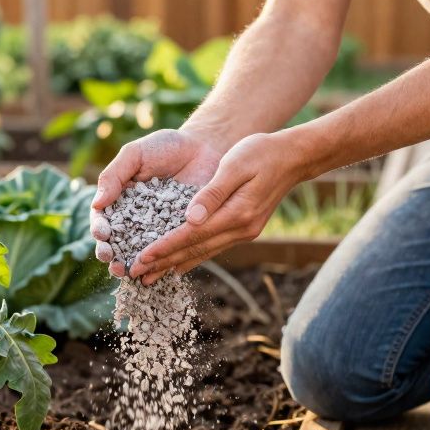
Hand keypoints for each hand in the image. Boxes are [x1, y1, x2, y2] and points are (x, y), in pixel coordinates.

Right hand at [91, 128, 226, 276]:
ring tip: (130, 273)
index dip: (100, 229)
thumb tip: (97, 203)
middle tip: (113, 263)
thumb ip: (114, 175)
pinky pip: (169, 253)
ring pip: (141, 252)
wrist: (205, 147)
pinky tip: (157, 273)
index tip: (102, 234)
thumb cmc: (166, 147)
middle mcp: (136, 219)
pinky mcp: (180, 235)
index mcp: (119, 201)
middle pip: (118, 242)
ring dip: (133, 265)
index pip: (103, 219)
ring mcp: (158, 229)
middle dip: (113, 255)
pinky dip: (162, 265)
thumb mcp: (135, 154)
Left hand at [128, 132, 301, 282]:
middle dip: (164, 263)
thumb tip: (190, 219)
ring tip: (151, 276)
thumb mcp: (235, 164)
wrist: (293, 157)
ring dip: (176, 264)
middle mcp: (241, 229)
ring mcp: (245, 232)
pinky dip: (194, 256)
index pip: (192, 235)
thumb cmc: (262, 152)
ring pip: (204, 253)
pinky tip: (179, 264)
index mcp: (236, 213)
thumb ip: (213, 192)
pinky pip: (214, 247)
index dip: (165, 247)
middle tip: (136, 274)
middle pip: (195, 250)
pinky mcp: (245, 229)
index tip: (141, 258)